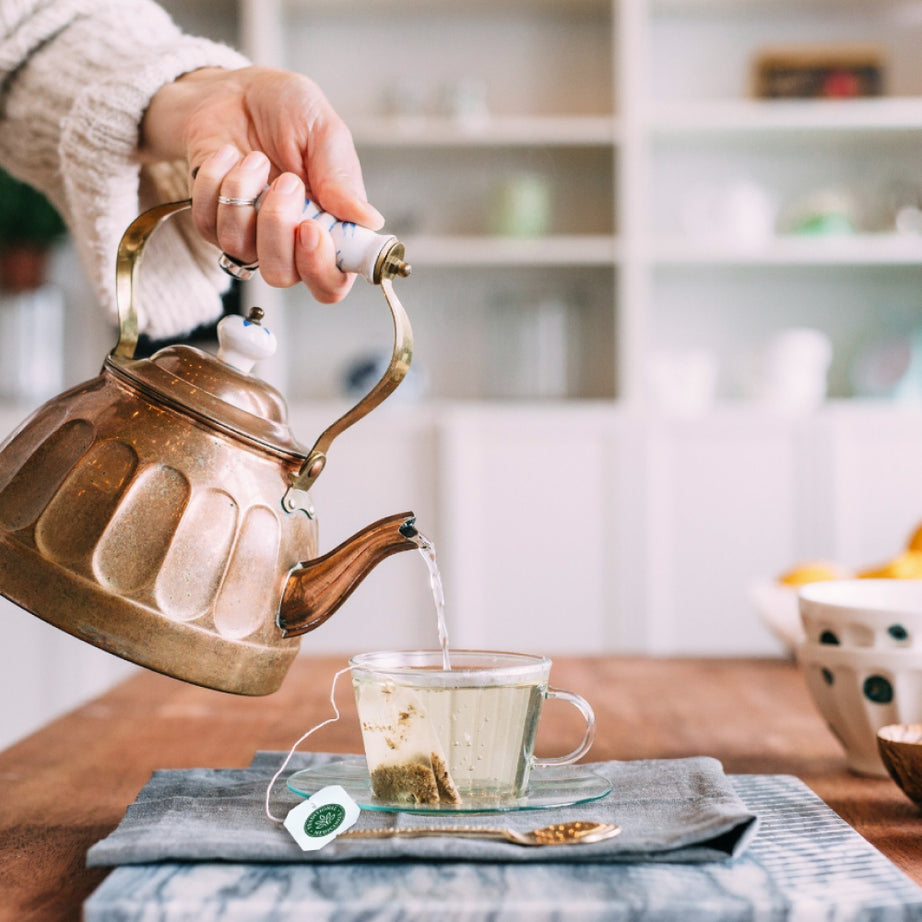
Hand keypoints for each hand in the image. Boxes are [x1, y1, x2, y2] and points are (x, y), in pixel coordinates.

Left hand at [140, 66, 383, 301]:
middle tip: (287, 181)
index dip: (320, 268)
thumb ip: (342, 178)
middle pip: (280, 275)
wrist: (234, 90)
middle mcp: (290, 243)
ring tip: (256, 158)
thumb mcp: (324, 132)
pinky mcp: (213, 223)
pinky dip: (216, 180)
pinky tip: (229, 157)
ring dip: (244, 194)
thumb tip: (369, 220)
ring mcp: (249, 237)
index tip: (311, 228)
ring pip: (240, 249)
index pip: (330, 284)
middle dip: (277, 227)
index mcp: (330, 231)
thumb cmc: (287, 111)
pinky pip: (207, 223)